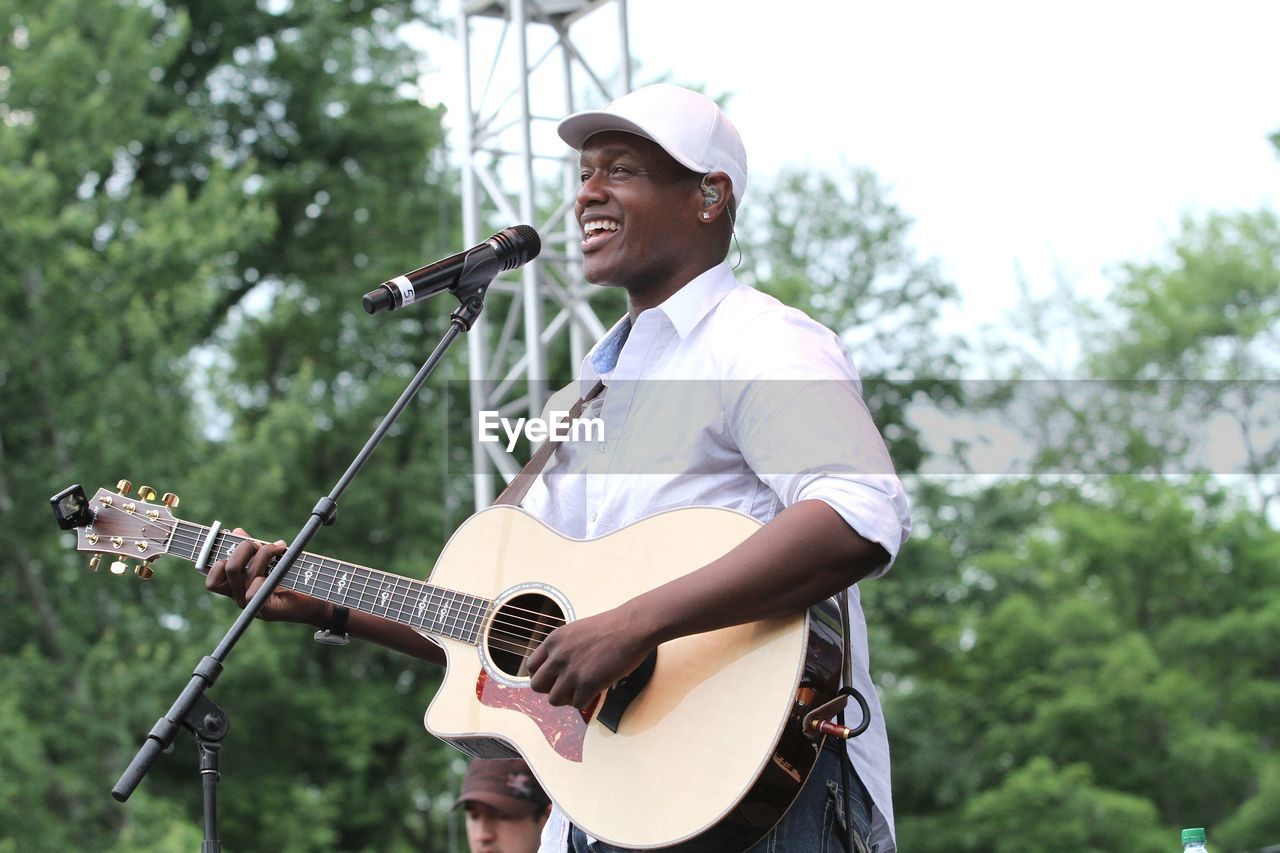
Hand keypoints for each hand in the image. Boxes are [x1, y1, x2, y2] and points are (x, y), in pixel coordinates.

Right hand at [204, 528, 327, 624]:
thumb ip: (252, 546)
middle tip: (262, 543)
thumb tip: (236, 531)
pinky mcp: (264, 611)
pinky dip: (265, 577)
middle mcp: (238, 594)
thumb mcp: (270, 558)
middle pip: (227, 567)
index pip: (210, 575)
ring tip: (279, 549)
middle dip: (245, 547)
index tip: (233, 540)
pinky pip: (253, 592)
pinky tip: (281, 571)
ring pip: (243, 573)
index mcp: (236, 584)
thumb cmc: (293, 577)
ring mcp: (249, 604)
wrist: (317, 599)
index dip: (215, 557)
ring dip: (263, 555)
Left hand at [526, 607, 655, 708]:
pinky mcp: (588, 683)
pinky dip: (586, 700)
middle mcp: (558, 656)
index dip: (541, 676)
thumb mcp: (576, 631)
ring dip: (567, 698)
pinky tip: (595, 690)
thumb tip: (557, 669)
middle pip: (537, 686)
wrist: (632, 626)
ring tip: (582, 690)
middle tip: (566, 687)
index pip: (531, 667)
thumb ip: (562, 648)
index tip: (552, 680)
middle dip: (551, 689)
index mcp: (554, 640)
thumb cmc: (611, 627)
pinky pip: (577, 704)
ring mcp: (572, 671)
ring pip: (554, 699)